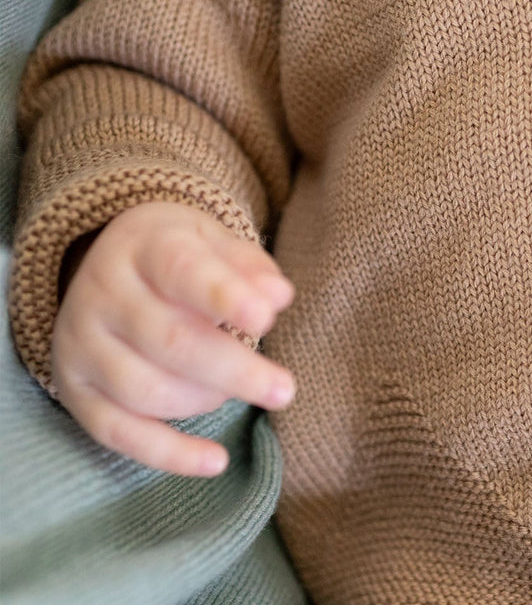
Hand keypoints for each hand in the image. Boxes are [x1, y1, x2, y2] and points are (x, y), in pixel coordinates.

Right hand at [51, 201, 294, 477]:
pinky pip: (117, 433)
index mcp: (144, 246)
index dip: (224, 296)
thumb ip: (249, 267)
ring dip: (206, 400)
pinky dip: (169, 453)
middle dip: (233, 370)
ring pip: (144, 390)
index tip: (265, 320)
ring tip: (244, 390)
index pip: (182, 270)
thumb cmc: (181, 254)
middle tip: (284, 390)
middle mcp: (103, 292)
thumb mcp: (215, 241)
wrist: (108, 262)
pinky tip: (216, 461)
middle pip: (168, 340)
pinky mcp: (75, 389)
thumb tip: (278, 297)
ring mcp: (82, 343)